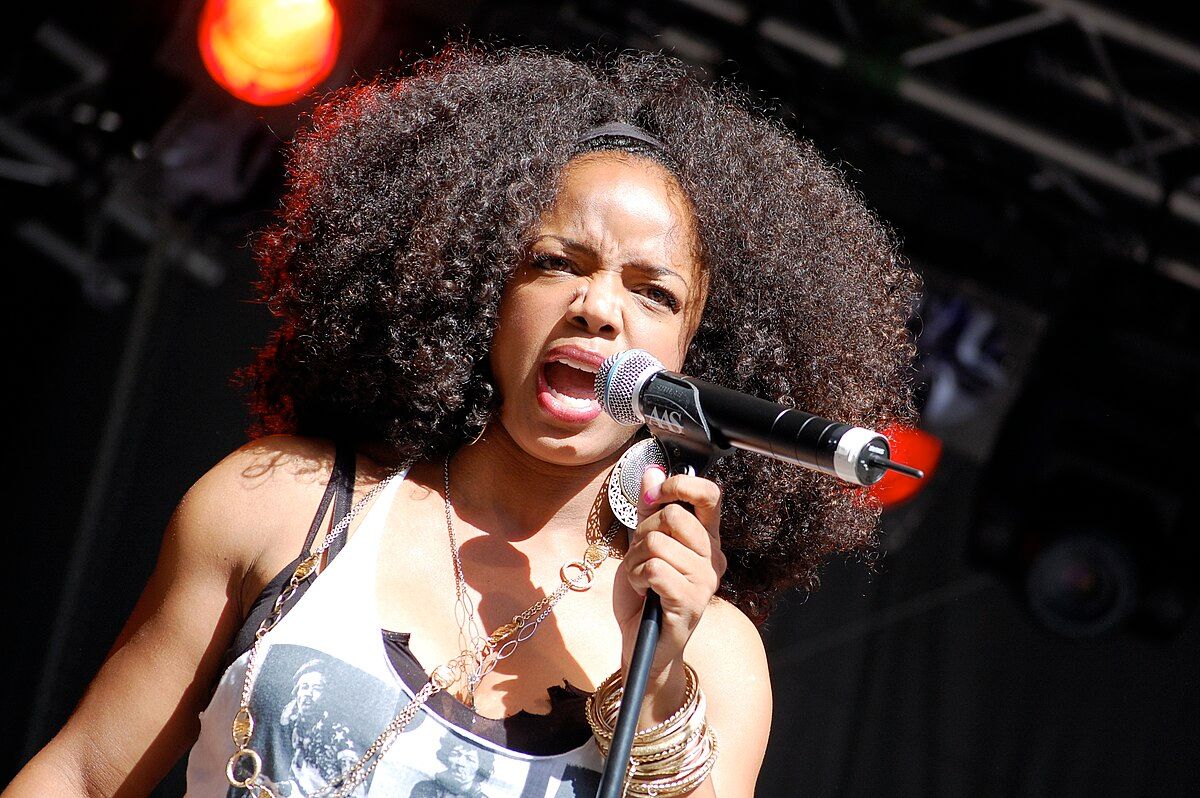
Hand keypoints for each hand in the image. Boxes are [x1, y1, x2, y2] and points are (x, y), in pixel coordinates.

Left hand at [613, 464, 726, 715]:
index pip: (710, 496)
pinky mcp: (691, 602)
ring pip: (657, 543)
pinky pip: (654, 569)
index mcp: (706, 541)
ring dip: (635, 561)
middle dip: (643, 533)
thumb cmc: (643, 596)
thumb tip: (652, 473)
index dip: (680, 486)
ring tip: (641, 580)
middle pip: (672, 516)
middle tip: (641, 558)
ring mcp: (705, 582)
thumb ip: (649, 511)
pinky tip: (642, 592)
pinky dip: (636, 577)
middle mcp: (713, 558)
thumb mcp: (642, 546)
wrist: (641, 644)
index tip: (657, 495)